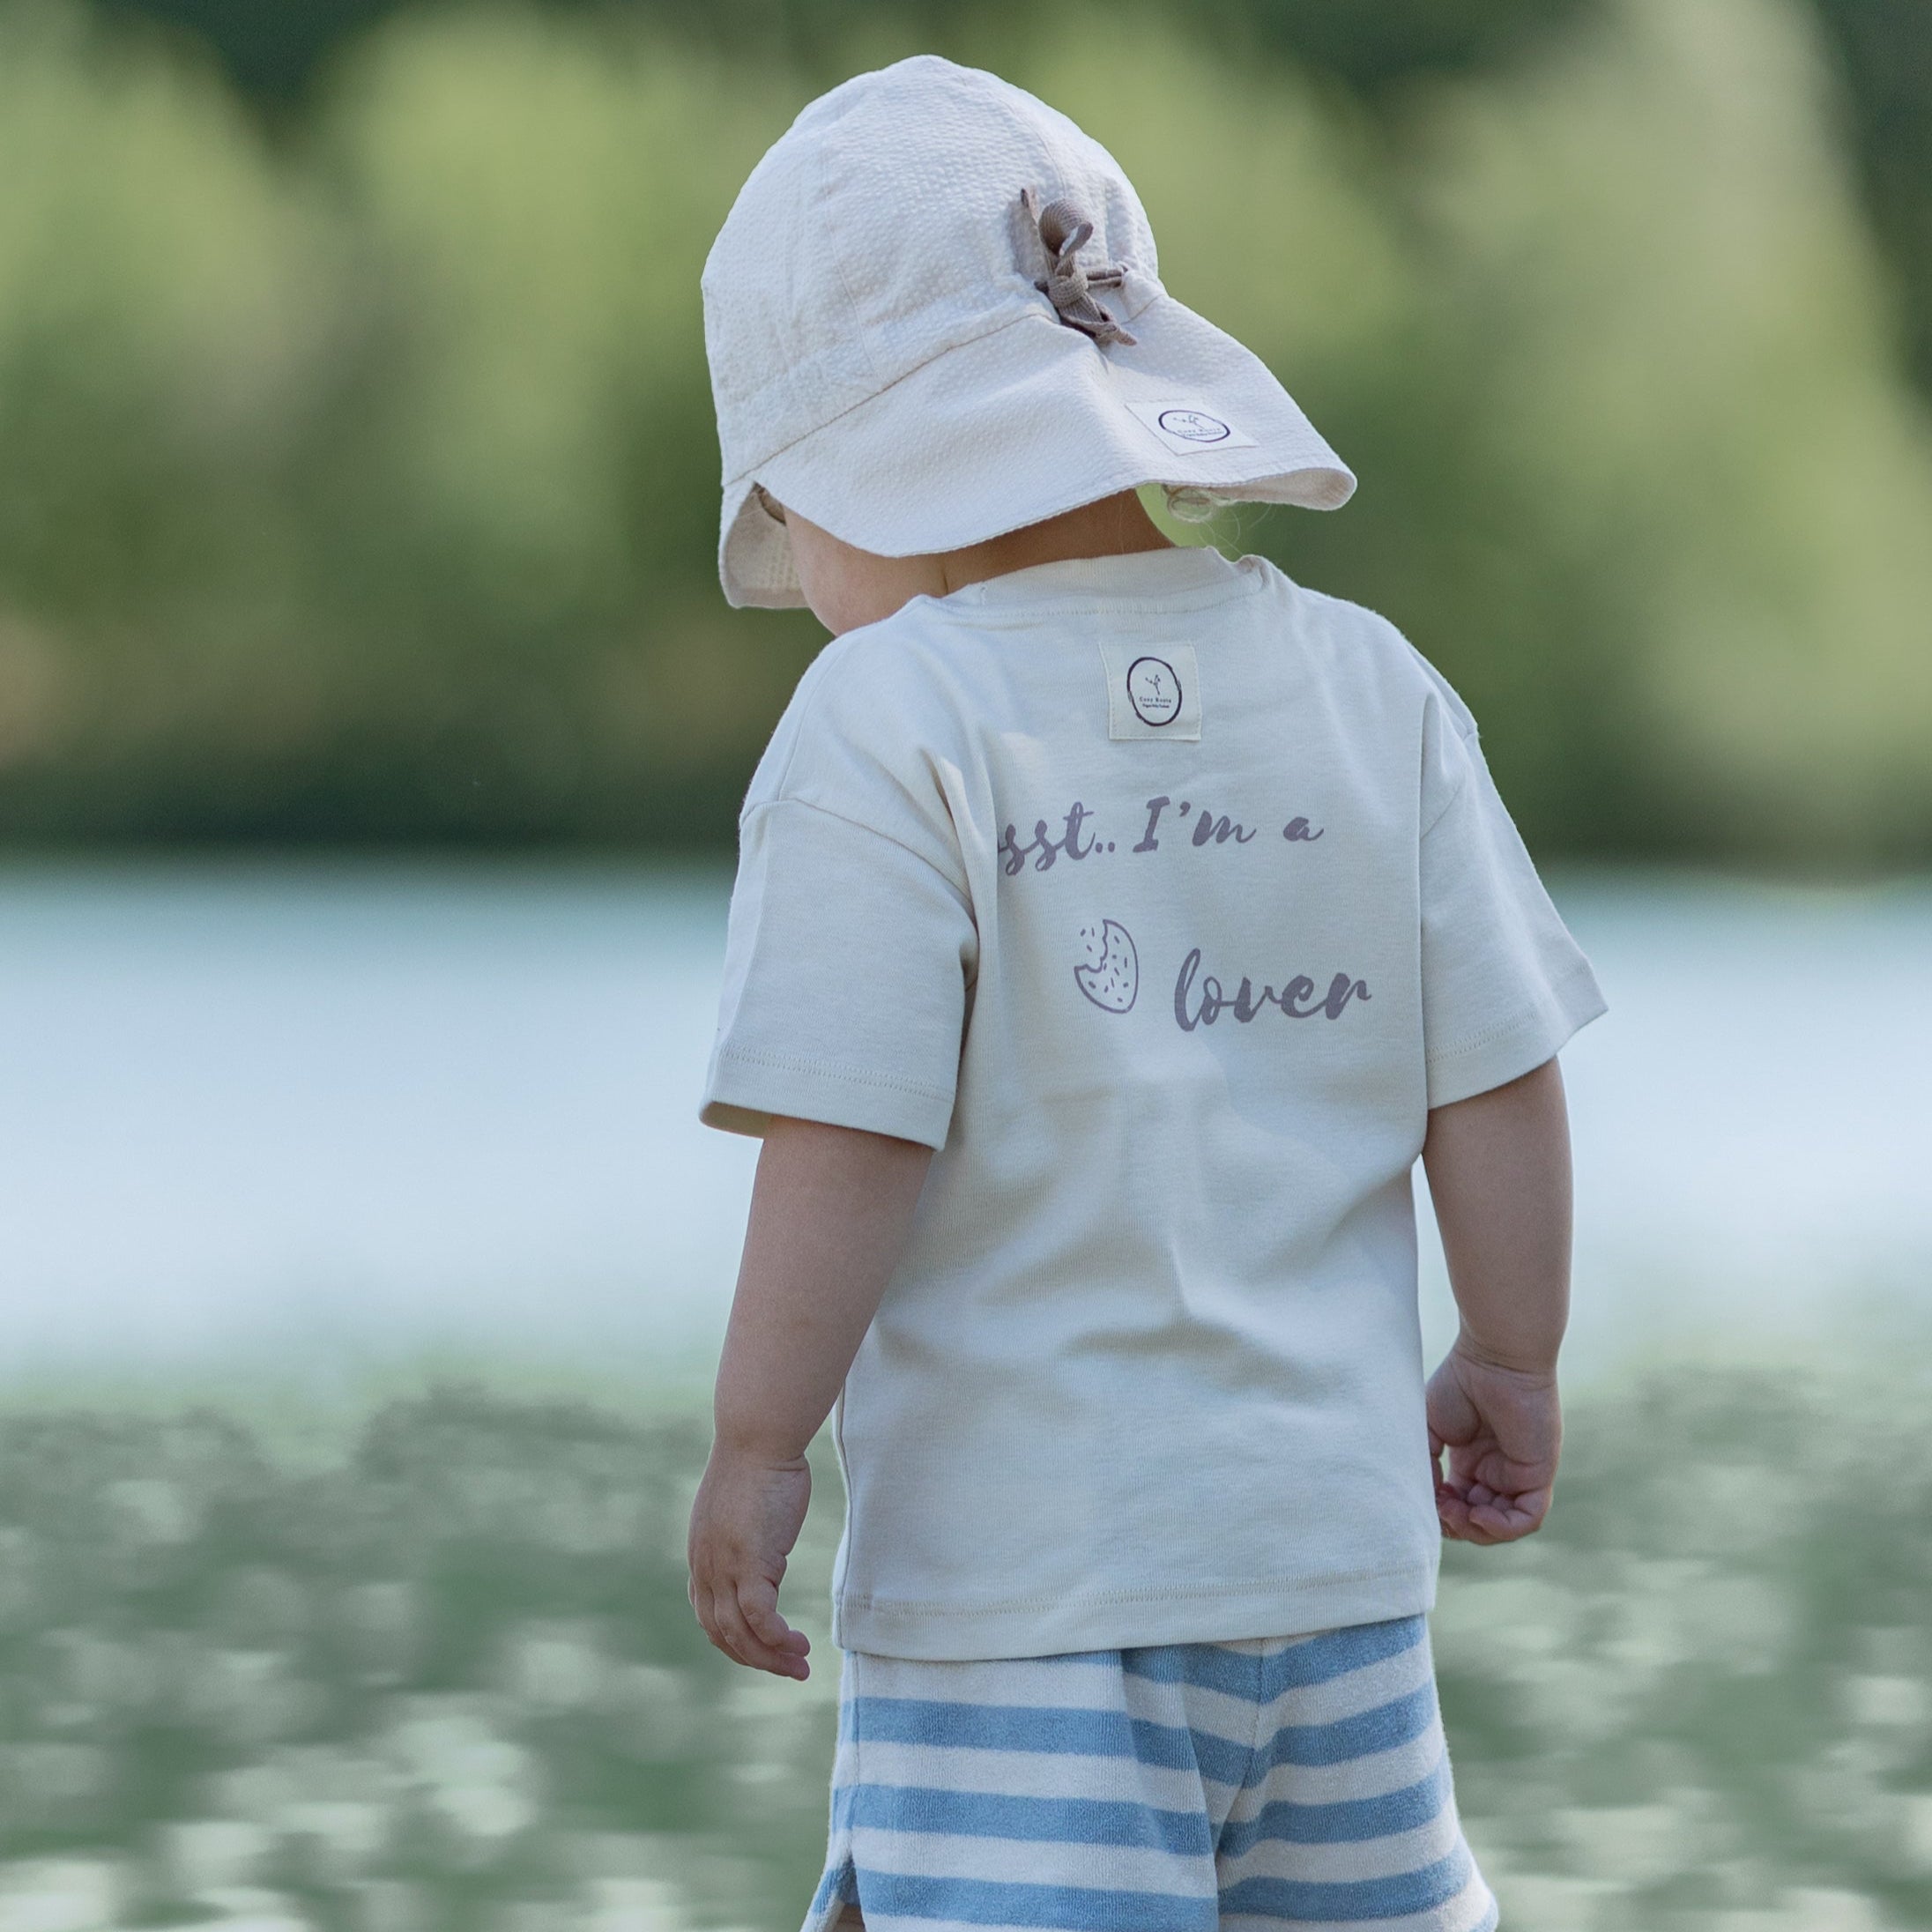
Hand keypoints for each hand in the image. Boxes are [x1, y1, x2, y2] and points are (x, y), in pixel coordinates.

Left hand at [687, 1442, 813, 1679]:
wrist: (758, 1436)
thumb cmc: (760, 1462)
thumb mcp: (742, 1509)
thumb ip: (745, 1536)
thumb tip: (762, 1547)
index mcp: (702, 1555)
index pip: (709, 1616)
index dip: (735, 1641)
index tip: (764, 1650)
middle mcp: (706, 1567)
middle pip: (722, 1634)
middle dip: (755, 1659)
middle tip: (790, 1670)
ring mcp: (725, 1566)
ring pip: (740, 1633)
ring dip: (771, 1657)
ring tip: (800, 1665)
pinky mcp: (749, 1560)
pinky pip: (760, 1616)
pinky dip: (777, 1639)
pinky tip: (798, 1644)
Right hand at [1426, 1342, 1560, 1544]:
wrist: (1494, 1356)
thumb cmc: (1460, 1381)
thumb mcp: (1429, 1427)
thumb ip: (1425, 1464)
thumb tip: (1427, 1500)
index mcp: (1472, 1460)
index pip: (1459, 1504)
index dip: (1440, 1512)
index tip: (1425, 1498)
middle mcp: (1497, 1470)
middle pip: (1480, 1520)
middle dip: (1456, 1525)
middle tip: (1439, 1509)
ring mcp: (1519, 1474)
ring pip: (1503, 1525)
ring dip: (1476, 1530)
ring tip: (1455, 1513)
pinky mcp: (1538, 1474)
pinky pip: (1527, 1517)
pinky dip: (1502, 1527)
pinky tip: (1478, 1514)